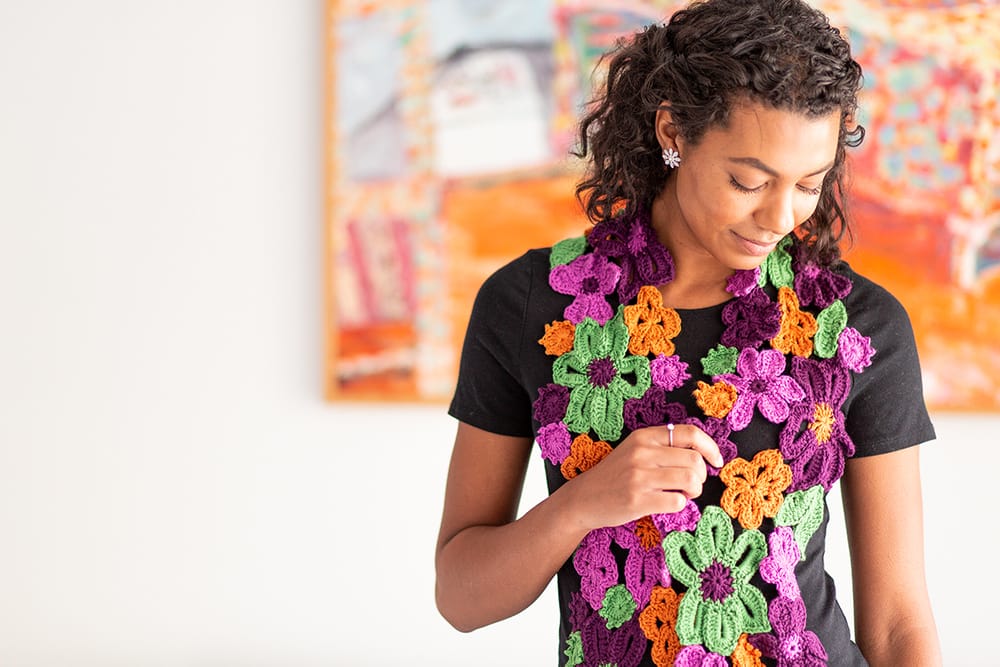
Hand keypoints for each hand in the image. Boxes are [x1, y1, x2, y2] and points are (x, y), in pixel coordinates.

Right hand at [560, 424, 723, 531]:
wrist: (583, 498)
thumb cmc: (615, 476)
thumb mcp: (635, 450)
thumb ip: (663, 448)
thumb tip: (703, 455)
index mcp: (644, 436)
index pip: (689, 433)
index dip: (710, 447)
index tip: (716, 461)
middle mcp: (642, 452)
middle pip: (694, 460)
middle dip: (701, 476)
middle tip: (691, 485)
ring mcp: (639, 476)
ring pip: (690, 480)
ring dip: (693, 491)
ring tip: (683, 494)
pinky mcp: (637, 499)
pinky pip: (677, 501)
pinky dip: (680, 505)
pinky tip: (668, 503)